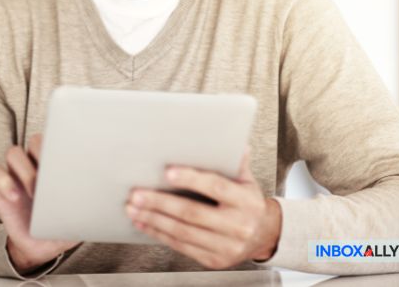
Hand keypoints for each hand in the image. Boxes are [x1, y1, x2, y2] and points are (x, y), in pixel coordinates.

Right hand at [0, 134, 79, 272]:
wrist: (42, 245)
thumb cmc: (64, 225)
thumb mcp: (81, 216)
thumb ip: (90, 204)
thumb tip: (107, 199)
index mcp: (58, 164)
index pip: (58, 140)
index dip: (61, 143)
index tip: (69, 159)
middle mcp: (36, 162)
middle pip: (35, 141)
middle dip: (43, 153)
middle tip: (52, 175)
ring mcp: (16, 172)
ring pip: (13, 153)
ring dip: (25, 169)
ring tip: (35, 193)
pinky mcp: (0, 185)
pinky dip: (2, 181)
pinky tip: (14, 197)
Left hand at [125, 149, 281, 268]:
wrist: (265, 236)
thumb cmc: (247, 202)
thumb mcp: (247, 180)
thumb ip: (235, 161)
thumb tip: (230, 139)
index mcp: (246, 202)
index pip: (216, 187)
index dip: (191, 179)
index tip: (166, 172)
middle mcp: (238, 226)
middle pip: (193, 213)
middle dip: (160, 203)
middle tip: (137, 193)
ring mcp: (227, 246)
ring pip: (183, 232)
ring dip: (154, 219)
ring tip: (133, 208)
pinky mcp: (214, 260)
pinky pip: (181, 246)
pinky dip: (158, 234)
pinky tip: (143, 222)